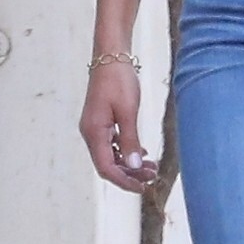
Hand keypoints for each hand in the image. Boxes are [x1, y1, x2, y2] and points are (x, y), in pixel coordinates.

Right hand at [79, 59, 158, 190]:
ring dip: (129, 164)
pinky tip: (142, 153)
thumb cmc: (118, 80)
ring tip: (151, 167)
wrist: (110, 56)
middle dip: (130, 174)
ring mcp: (95, 128)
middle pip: (108, 165)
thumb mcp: (128, 111)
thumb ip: (130, 140)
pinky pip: (112, 144)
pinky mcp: (101, 122)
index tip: (142, 187)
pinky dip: (126, 151)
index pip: (106, 168)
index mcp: (94, 132)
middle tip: (152, 176)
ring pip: (111, 156)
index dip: (124, 181)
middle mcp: (91, 133)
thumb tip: (133, 166)